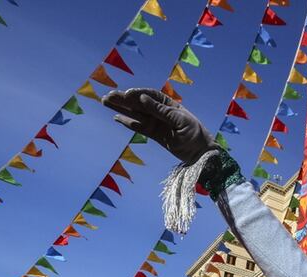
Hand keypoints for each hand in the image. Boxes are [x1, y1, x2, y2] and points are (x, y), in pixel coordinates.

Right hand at [102, 88, 216, 162]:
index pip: (150, 95)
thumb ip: (160, 110)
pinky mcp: (154, 135)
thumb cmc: (195, 133)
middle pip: (139, 103)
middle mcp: (160, 112)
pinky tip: (116, 117)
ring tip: (105, 102)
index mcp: (169, 104)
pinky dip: (127, 122)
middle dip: (124, 99)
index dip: (138, 93)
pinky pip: (138, 127)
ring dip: (121, 108)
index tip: (127, 94)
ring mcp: (156, 123)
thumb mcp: (179, 120)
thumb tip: (141, 98)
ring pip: (135, 114)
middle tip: (107, 95)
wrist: (201, 152)